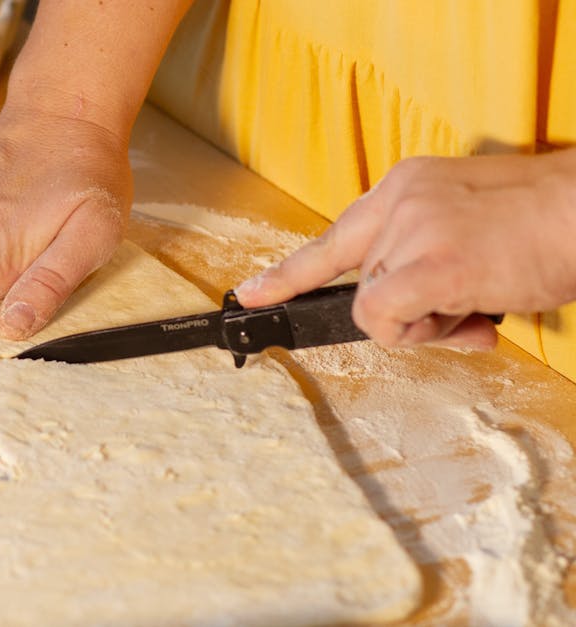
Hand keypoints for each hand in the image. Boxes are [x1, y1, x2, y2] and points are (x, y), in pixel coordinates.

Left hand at [234, 149, 575, 348]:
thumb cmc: (544, 224)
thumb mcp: (467, 222)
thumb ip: (426, 258)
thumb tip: (418, 318)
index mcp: (404, 186)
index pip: (332, 238)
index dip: (287, 275)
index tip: (249, 295)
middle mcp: (398, 202)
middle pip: (364, 287)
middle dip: (409, 313)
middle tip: (463, 310)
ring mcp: (412, 230)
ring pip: (376, 310)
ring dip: (426, 324)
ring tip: (476, 303)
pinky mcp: (432, 265)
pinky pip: (383, 317)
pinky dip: (414, 331)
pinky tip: (464, 318)